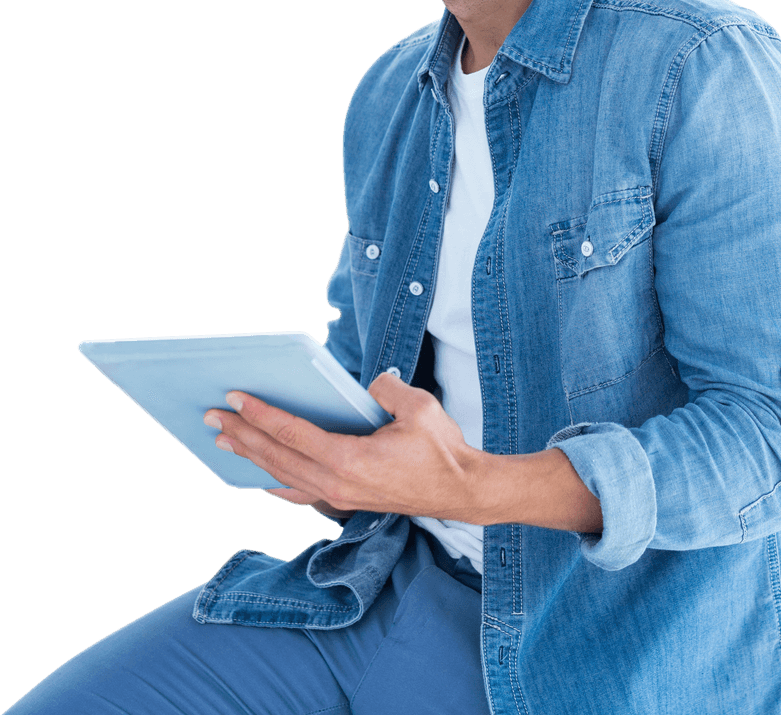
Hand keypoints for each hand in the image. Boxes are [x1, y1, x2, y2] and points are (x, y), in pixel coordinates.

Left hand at [203, 373, 484, 519]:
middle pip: (277, 456)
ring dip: (251, 456)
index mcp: (350, 460)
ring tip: (223, 441)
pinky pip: (298, 491)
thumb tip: (362, 385)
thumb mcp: (419, 408)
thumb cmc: (442, 449)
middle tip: (211, 416)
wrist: (461, 491)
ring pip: (282, 475)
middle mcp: (337, 483)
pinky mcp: (345, 501)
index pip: (292, 433)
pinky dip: (273, 480)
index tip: (234, 398)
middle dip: (242, 434)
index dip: (260, 414)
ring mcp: (339, 497)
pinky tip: (258, 474)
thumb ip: (385, 388)